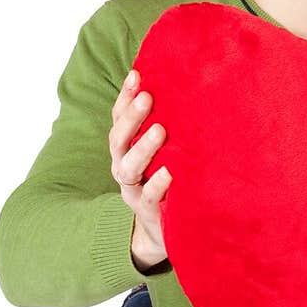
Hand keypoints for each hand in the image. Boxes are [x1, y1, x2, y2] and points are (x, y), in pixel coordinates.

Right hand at [109, 67, 170, 271]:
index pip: (119, 118)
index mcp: (126, 148)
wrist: (161, 232)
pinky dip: (159, 183)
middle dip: (131, 117)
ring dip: (143, 147)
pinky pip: (150, 196)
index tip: (137, 75)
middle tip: (146, 97)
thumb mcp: (164, 152)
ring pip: (129, 167)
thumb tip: (188, 85)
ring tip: (159, 130)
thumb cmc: (166, 181)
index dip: (124, 97)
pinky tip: (171, 172)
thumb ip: (167, 126)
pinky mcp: (147, 211)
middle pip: (119, 139)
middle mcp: (124, 166)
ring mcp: (132, 190)